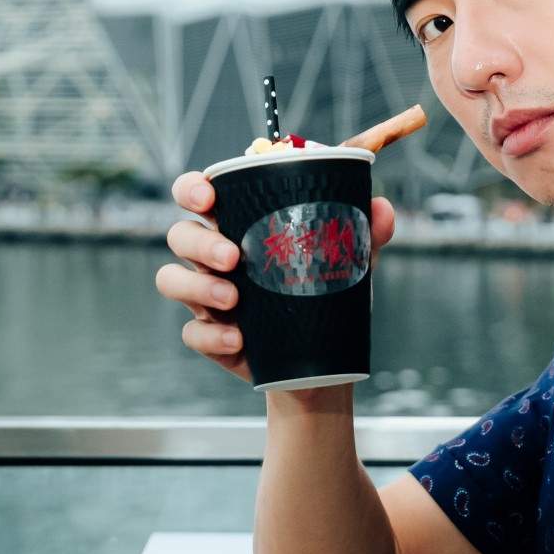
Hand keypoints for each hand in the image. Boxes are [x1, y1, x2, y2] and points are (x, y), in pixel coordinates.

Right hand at [156, 171, 395, 382]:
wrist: (320, 365)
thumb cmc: (325, 296)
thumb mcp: (348, 263)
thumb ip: (365, 235)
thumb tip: (381, 207)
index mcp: (240, 227)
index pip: (201, 196)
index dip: (192, 189)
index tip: (208, 195)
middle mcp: (214, 259)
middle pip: (180, 235)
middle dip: (200, 242)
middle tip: (234, 257)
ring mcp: (207, 298)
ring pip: (171, 280)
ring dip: (197, 286)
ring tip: (234, 299)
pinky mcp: (210, 338)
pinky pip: (191, 334)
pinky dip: (210, 336)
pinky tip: (238, 339)